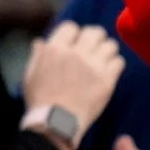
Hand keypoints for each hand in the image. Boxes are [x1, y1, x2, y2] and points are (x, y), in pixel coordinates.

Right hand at [19, 22, 123, 148]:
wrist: (55, 123)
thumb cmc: (40, 100)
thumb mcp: (30, 74)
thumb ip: (37, 55)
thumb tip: (41, 41)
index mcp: (55, 49)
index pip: (71, 26)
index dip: (74, 34)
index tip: (74, 44)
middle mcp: (75, 53)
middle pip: (94, 32)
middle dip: (94, 39)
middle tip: (93, 49)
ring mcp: (93, 65)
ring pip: (110, 44)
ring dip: (106, 51)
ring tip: (102, 61)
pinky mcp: (107, 80)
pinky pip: (119, 61)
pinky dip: (115, 65)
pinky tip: (108, 73)